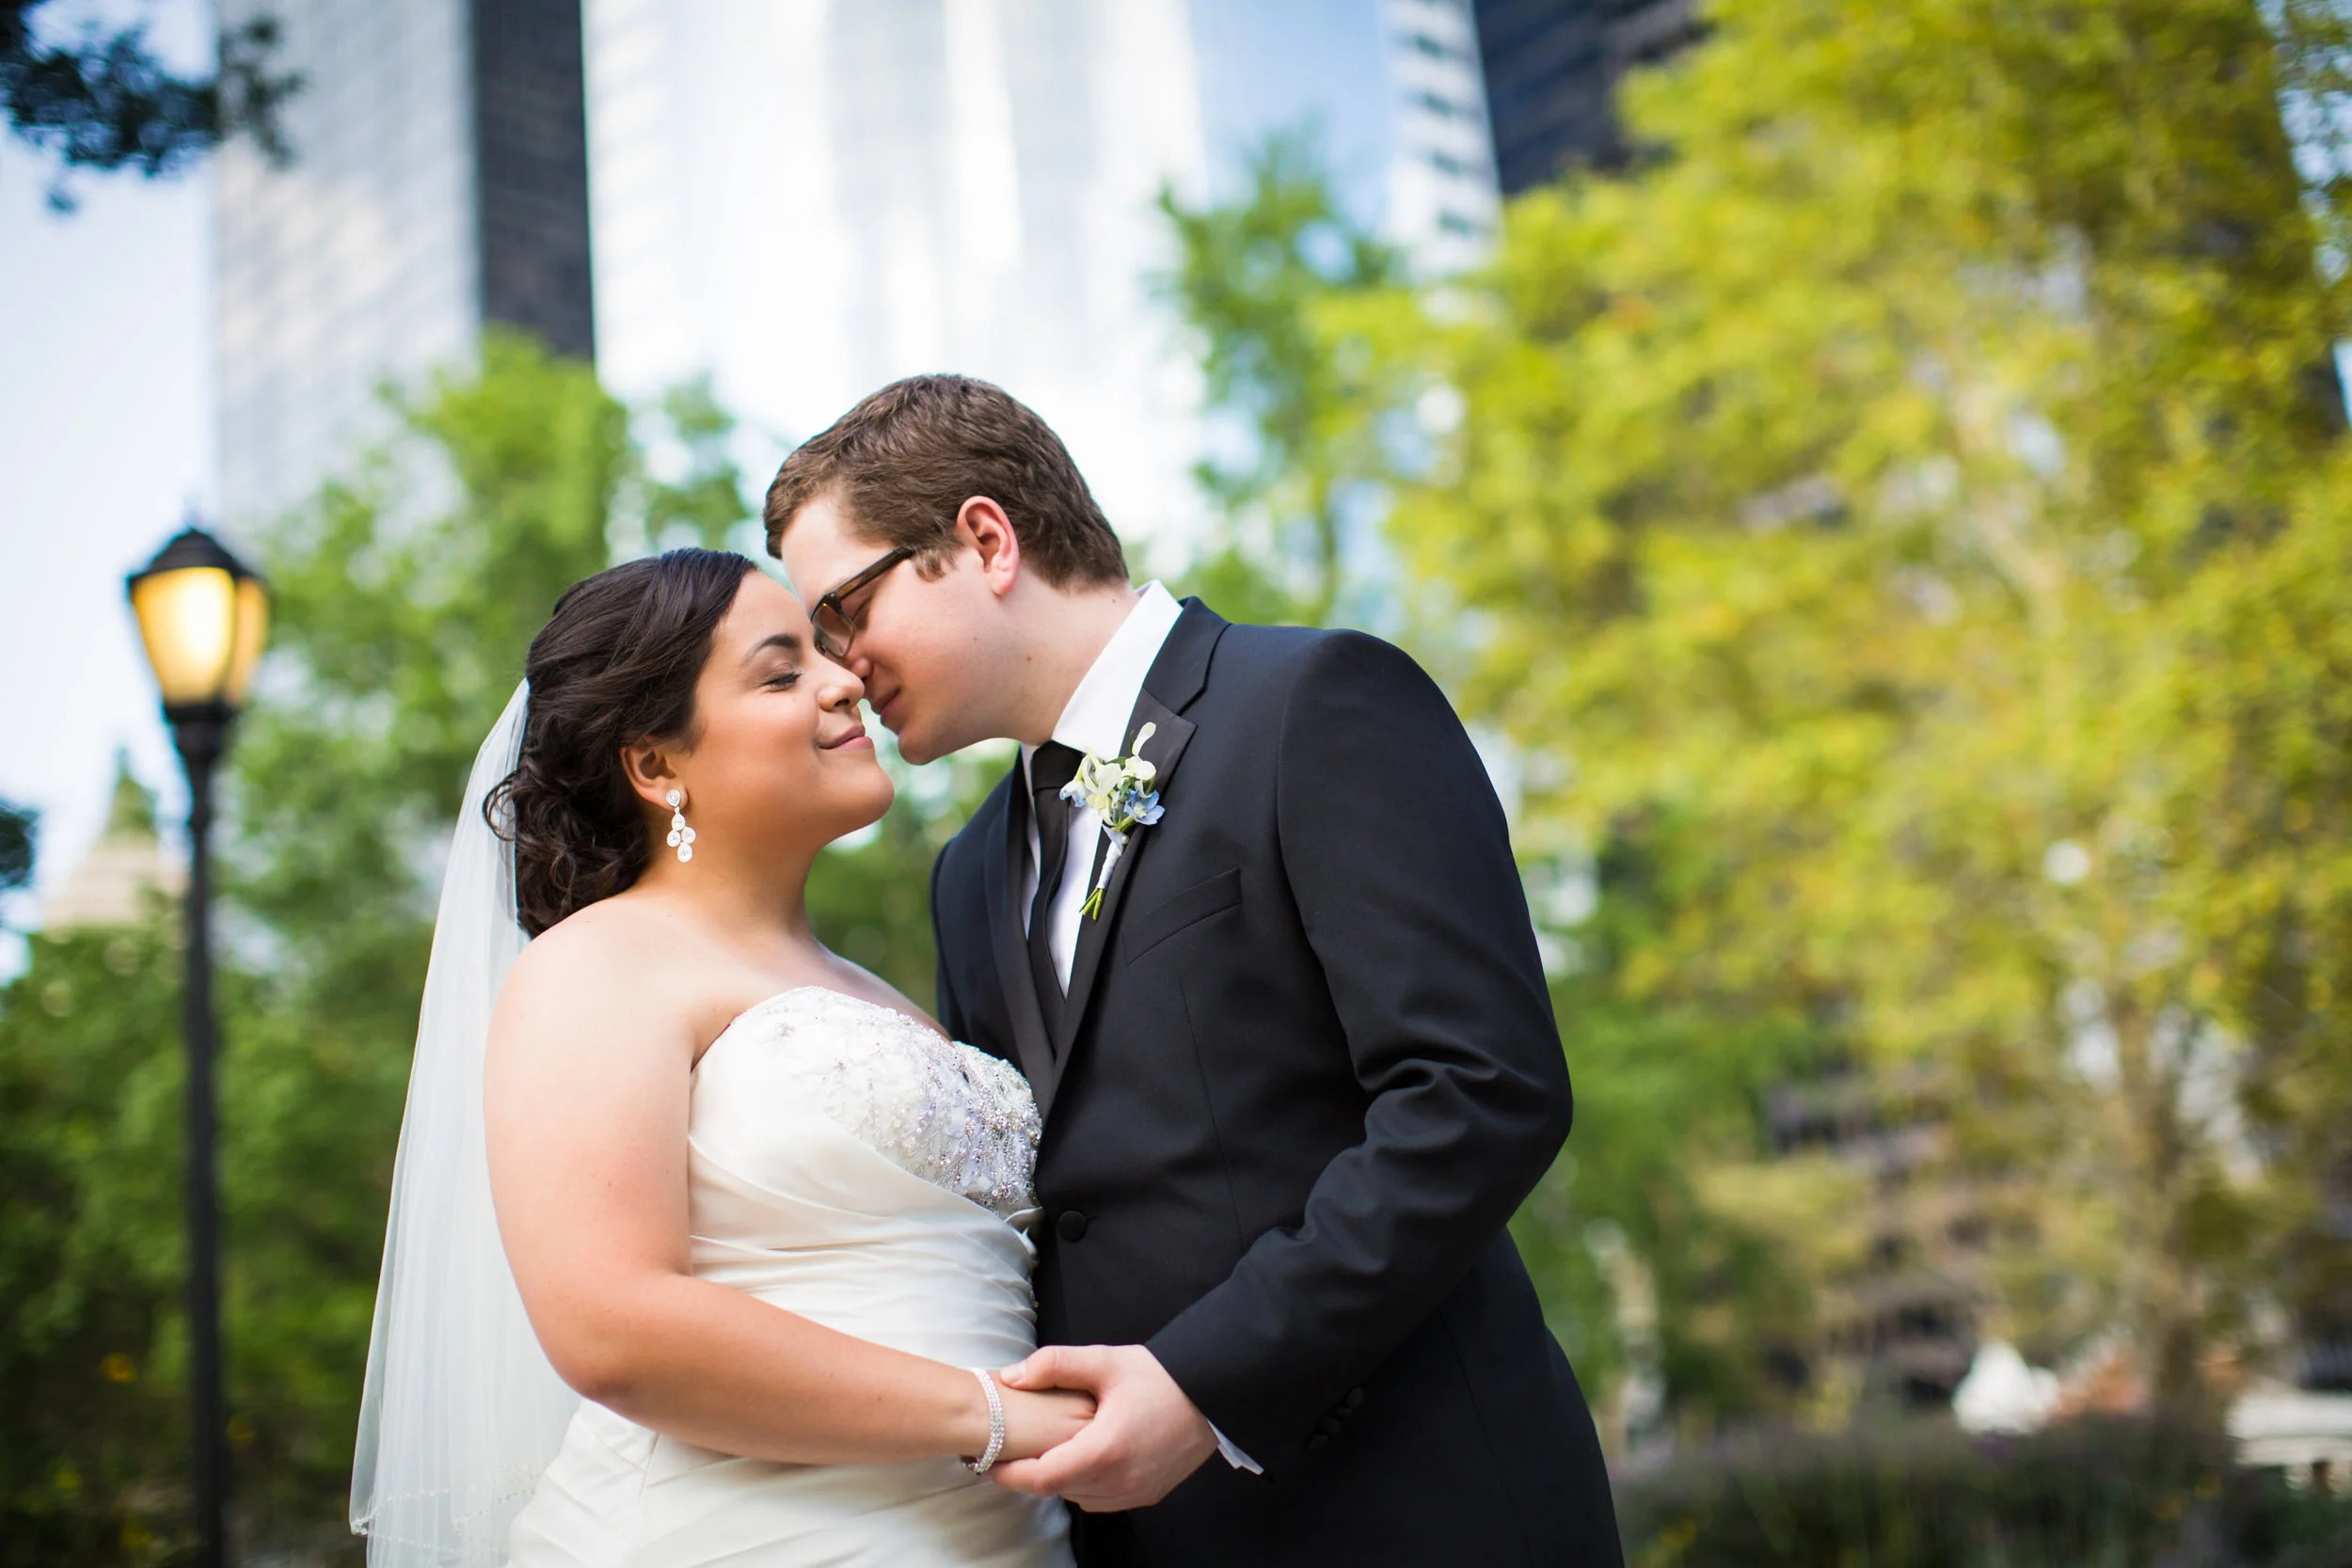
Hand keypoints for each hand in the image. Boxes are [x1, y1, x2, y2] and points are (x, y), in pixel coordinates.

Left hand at [988, 1344, 1217, 1510]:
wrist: (1213, 1393)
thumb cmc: (1162, 1377)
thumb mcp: (1106, 1361)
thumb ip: (1055, 1365)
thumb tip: (1012, 1377)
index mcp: (1105, 1449)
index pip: (1043, 1478)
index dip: (1011, 1474)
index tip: (991, 1462)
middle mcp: (1121, 1480)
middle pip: (1058, 1489)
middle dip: (1032, 1474)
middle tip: (1012, 1452)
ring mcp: (1137, 1492)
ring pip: (1080, 1497)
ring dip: (1061, 1480)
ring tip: (1046, 1452)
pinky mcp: (1149, 1494)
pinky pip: (1103, 1499)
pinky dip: (1086, 1484)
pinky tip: (1084, 1458)